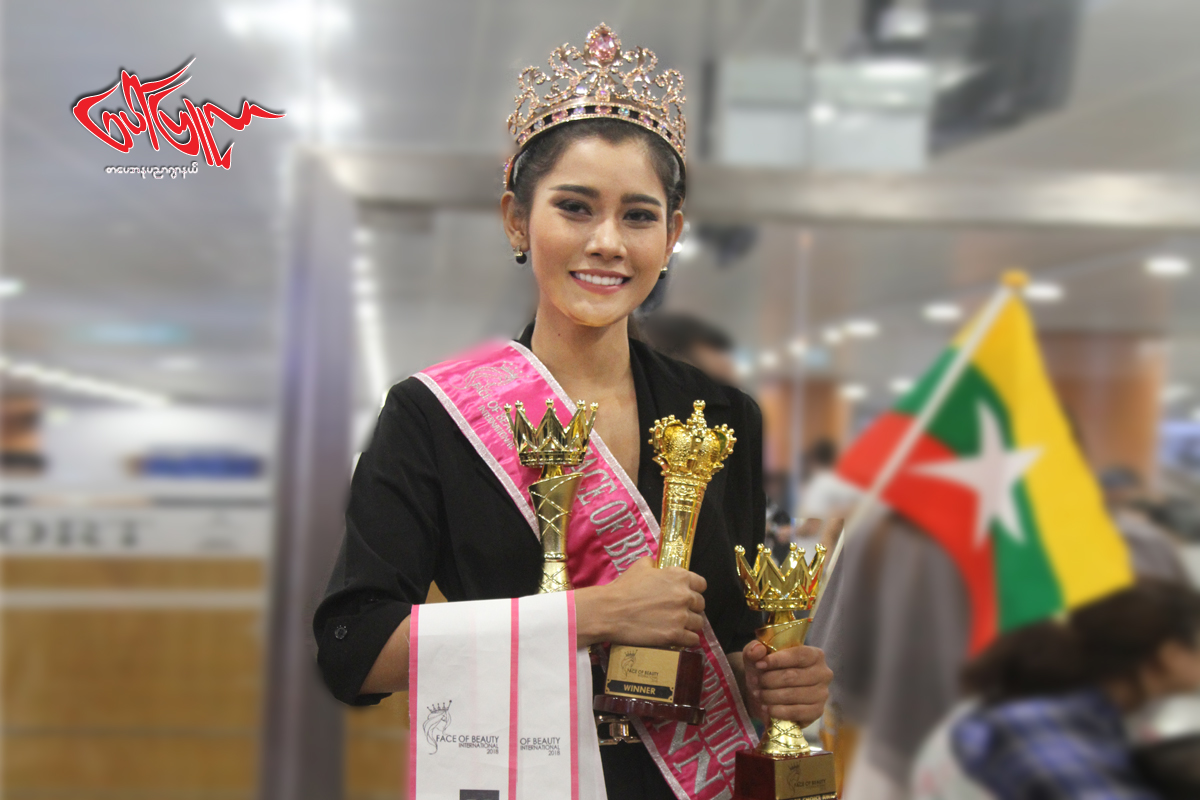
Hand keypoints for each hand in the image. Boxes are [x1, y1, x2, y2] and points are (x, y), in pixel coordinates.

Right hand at [575, 557, 705, 647]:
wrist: (610, 611)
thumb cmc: (623, 588)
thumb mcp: (640, 567)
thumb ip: (654, 564)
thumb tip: (657, 566)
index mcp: (678, 576)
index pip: (701, 584)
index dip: (694, 590)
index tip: (686, 595)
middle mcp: (684, 595)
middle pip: (700, 604)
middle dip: (691, 608)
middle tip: (679, 612)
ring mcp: (681, 616)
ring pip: (698, 623)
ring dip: (690, 625)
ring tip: (678, 626)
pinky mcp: (675, 635)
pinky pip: (693, 639)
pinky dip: (687, 639)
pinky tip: (679, 637)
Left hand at [742, 640, 831, 726]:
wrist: (770, 693)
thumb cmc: (768, 670)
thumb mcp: (757, 656)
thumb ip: (754, 649)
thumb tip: (758, 650)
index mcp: (815, 654)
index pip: (798, 655)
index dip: (777, 660)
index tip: (758, 665)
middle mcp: (823, 673)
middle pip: (793, 676)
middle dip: (769, 680)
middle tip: (754, 682)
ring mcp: (822, 694)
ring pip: (792, 695)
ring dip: (770, 696)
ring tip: (757, 694)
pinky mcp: (817, 712)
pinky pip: (796, 712)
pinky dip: (777, 711)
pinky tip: (766, 708)